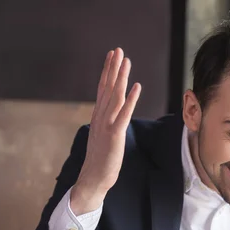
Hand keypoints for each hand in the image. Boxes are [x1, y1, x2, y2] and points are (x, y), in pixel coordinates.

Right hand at [72, 48, 141, 214]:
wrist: (93, 179)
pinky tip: (136, 87)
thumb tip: (113, 115)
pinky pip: (123, 114)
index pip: (103, 89)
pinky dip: (130, 100)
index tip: (112, 56)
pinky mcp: (114, 135)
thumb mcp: (103, 136)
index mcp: (98, 117)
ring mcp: (106, 125)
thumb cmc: (100, 160)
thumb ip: (107, 123)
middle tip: (118, 50)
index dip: (107, 72)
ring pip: (115, 96)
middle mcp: (100, 117)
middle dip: (113, 68)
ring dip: (121, 77)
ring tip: (126, 61)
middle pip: (107, 88)